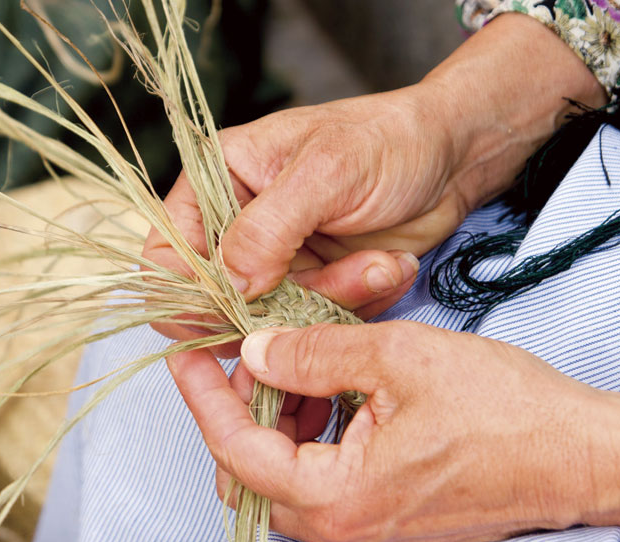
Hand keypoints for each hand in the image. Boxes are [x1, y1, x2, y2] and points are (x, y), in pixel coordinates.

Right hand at [144, 85, 440, 343]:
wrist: (453, 156)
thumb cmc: (388, 140)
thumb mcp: (326, 171)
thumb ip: (268, 228)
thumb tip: (229, 284)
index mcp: (216, 181)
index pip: (167, 255)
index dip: (191, 292)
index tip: (240, 306)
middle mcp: (237, 226)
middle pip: (220, 301)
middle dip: (279, 305)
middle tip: (335, 282)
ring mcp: (276, 262)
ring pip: (273, 321)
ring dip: (330, 302)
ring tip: (379, 265)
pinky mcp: (315, 287)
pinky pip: (315, 323)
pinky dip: (355, 306)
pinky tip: (388, 268)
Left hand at [167, 323, 619, 541]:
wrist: (583, 457)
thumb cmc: (508, 411)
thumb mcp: (399, 356)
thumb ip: (315, 353)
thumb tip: (258, 349)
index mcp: (338, 498)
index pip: (237, 451)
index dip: (205, 398)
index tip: (189, 356)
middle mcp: (345, 535)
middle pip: (252, 477)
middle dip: (241, 413)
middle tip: (254, 357)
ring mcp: (367, 540)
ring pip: (286, 485)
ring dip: (279, 427)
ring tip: (302, 369)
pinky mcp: (388, 532)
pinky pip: (324, 492)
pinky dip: (313, 445)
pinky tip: (336, 398)